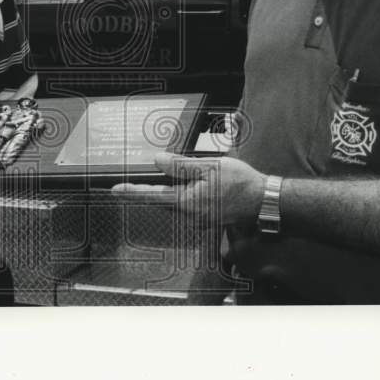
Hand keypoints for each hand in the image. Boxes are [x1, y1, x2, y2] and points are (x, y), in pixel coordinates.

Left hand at [112, 153, 266, 226]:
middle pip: (163, 199)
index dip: (132, 192)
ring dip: (172, 191)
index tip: (115, 190)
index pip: (153, 195)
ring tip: (178, 178)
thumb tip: (158, 161)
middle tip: (146, 180)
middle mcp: (190, 215)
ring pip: (176, 202)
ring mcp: (199, 219)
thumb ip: (180, 165)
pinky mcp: (207, 218)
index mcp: (187, 202)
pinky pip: (189, 205)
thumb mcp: (208, 167)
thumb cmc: (241, 184)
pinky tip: (195, 185)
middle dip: (154, 188)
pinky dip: (185, 195)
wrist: (264, 200)